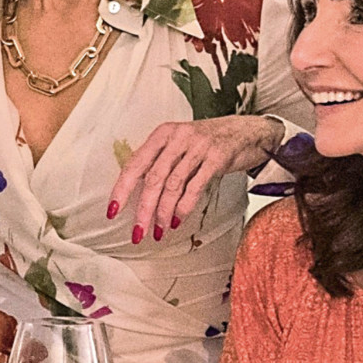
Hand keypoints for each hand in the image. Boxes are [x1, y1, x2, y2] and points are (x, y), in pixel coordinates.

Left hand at [104, 114, 282, 244]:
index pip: (135, 164)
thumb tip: (137, 195)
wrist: (249, 130)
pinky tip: (176, 220)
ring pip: (173, 185)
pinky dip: (183, 207)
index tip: (112, 211)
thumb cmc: (209, 141)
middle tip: (137, 232)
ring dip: (162, 212)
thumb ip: (160, 163)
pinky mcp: (217, 157)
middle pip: (153, 178)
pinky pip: (195, 187)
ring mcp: (198, 146)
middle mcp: (178, 138)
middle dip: (143, 209)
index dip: (122, 189)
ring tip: (158, 231)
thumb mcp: (180, 145)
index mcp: (162, 134)